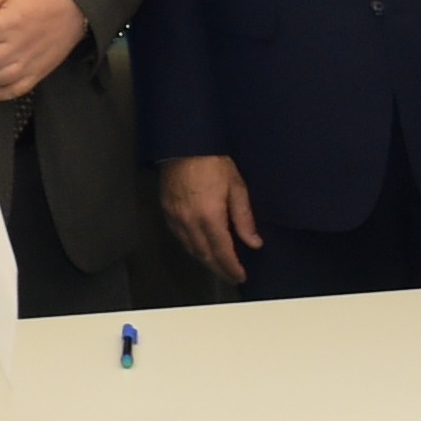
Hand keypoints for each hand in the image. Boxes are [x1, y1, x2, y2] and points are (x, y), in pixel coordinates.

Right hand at [159, 154, 258, 286]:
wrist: (185, 144)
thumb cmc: (214, 162)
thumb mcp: (237, 187)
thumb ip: (244, 218)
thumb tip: (253, 243)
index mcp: (210, 217)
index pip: (222, 252)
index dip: (231, 268)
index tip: (240, 276)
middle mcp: (190, 222)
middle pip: (204, 255)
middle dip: (219, 268)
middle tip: (231, 275)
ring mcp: (175, 217)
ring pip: (190, 248)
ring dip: (205, 259)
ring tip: (217, 264)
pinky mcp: (166, 211)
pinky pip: (179, 237)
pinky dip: (191, 246)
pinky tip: (199, 246)